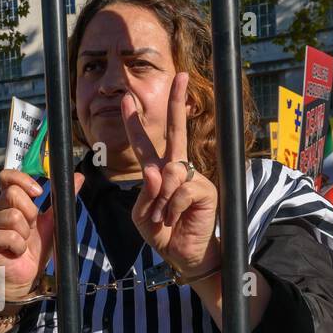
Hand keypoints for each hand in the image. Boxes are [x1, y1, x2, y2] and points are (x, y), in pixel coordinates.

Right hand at [0, 167, 84, 302]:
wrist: (27, 276)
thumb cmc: (35, 248)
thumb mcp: (52, 221)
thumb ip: (62, 199)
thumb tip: (78, 176)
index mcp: (10, 201)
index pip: (7, 177)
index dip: (22, 179)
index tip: (39, 192)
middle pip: (13, 194)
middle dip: (31, 213)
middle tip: (30, 228)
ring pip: (13, 216)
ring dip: (25, 233)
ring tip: (23, 242)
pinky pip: (9, 236)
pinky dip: (19, 246)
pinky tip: (16, 252)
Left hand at [123, 72, 220, 276]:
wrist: (183, 256)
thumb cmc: (162, 233)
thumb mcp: (143, 215)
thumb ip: (146, 193)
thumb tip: (158, 170)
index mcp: (159, 172)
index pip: (145, 144)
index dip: (135, 123)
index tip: (127, 99)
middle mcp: (178, 169)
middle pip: (177, 132)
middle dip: (177, 103)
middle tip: (181, 76)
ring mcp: (193, 177)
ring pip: (169, 173)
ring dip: (160, 202)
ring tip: (164, 219)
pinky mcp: (205, 189)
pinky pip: (180, 191)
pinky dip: (171, 209)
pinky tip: (176, 220)